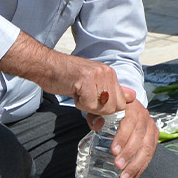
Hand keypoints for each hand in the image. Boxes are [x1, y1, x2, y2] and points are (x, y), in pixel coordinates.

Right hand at [0, 33, 126, 114]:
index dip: (107, 109)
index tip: (93, 102)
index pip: (122, 103)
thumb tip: (132, 98)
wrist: (46, 67)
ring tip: (79, 92)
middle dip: (99, 110)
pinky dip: (79, 104)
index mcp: (110, 74)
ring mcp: (98, 75)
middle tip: (84, 97)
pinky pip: (89, 105)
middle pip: (114, 107)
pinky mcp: (87, 80)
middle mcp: (107, 72)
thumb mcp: (91, 87)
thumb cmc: (66, 78)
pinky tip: (74, 91)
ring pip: (103, 107)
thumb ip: (110, 95)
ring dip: (88, 106)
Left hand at [93, 97, 156, 177]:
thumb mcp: (101, 109)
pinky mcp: (154, 137)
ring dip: (136, 165)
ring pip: (147, 148)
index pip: (129, 122)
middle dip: (129, 154)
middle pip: (140, 137)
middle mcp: (144, 117)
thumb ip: (95, 116)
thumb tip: (97, 125)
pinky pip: (150, 155)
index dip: (123, 137)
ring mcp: (151, 127)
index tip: (113, 151)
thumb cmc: (111, 109)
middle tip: (118, 166)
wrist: (127, 105)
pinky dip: (141, 168)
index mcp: (131, 107)